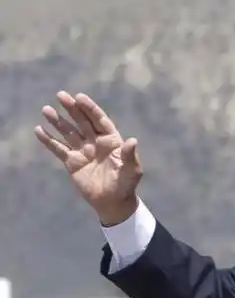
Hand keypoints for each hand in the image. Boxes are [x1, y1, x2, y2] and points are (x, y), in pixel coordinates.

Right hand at [34, 92, 142, 224]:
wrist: (112, 202)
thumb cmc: (126, 185)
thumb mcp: (132, 170)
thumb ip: (130, 155)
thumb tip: (132, 140)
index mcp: (111, 140)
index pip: (99, 120)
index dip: (90, 109)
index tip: (79, 97)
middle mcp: (96, 142)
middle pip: (82, 122)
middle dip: (72, 109)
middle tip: (60, 95)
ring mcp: (83, 151)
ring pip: (68, 132)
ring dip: (57, 121)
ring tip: (46, 109)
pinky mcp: (72, 162)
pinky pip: (58, 149)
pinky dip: (48, 140)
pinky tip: (39, 130)